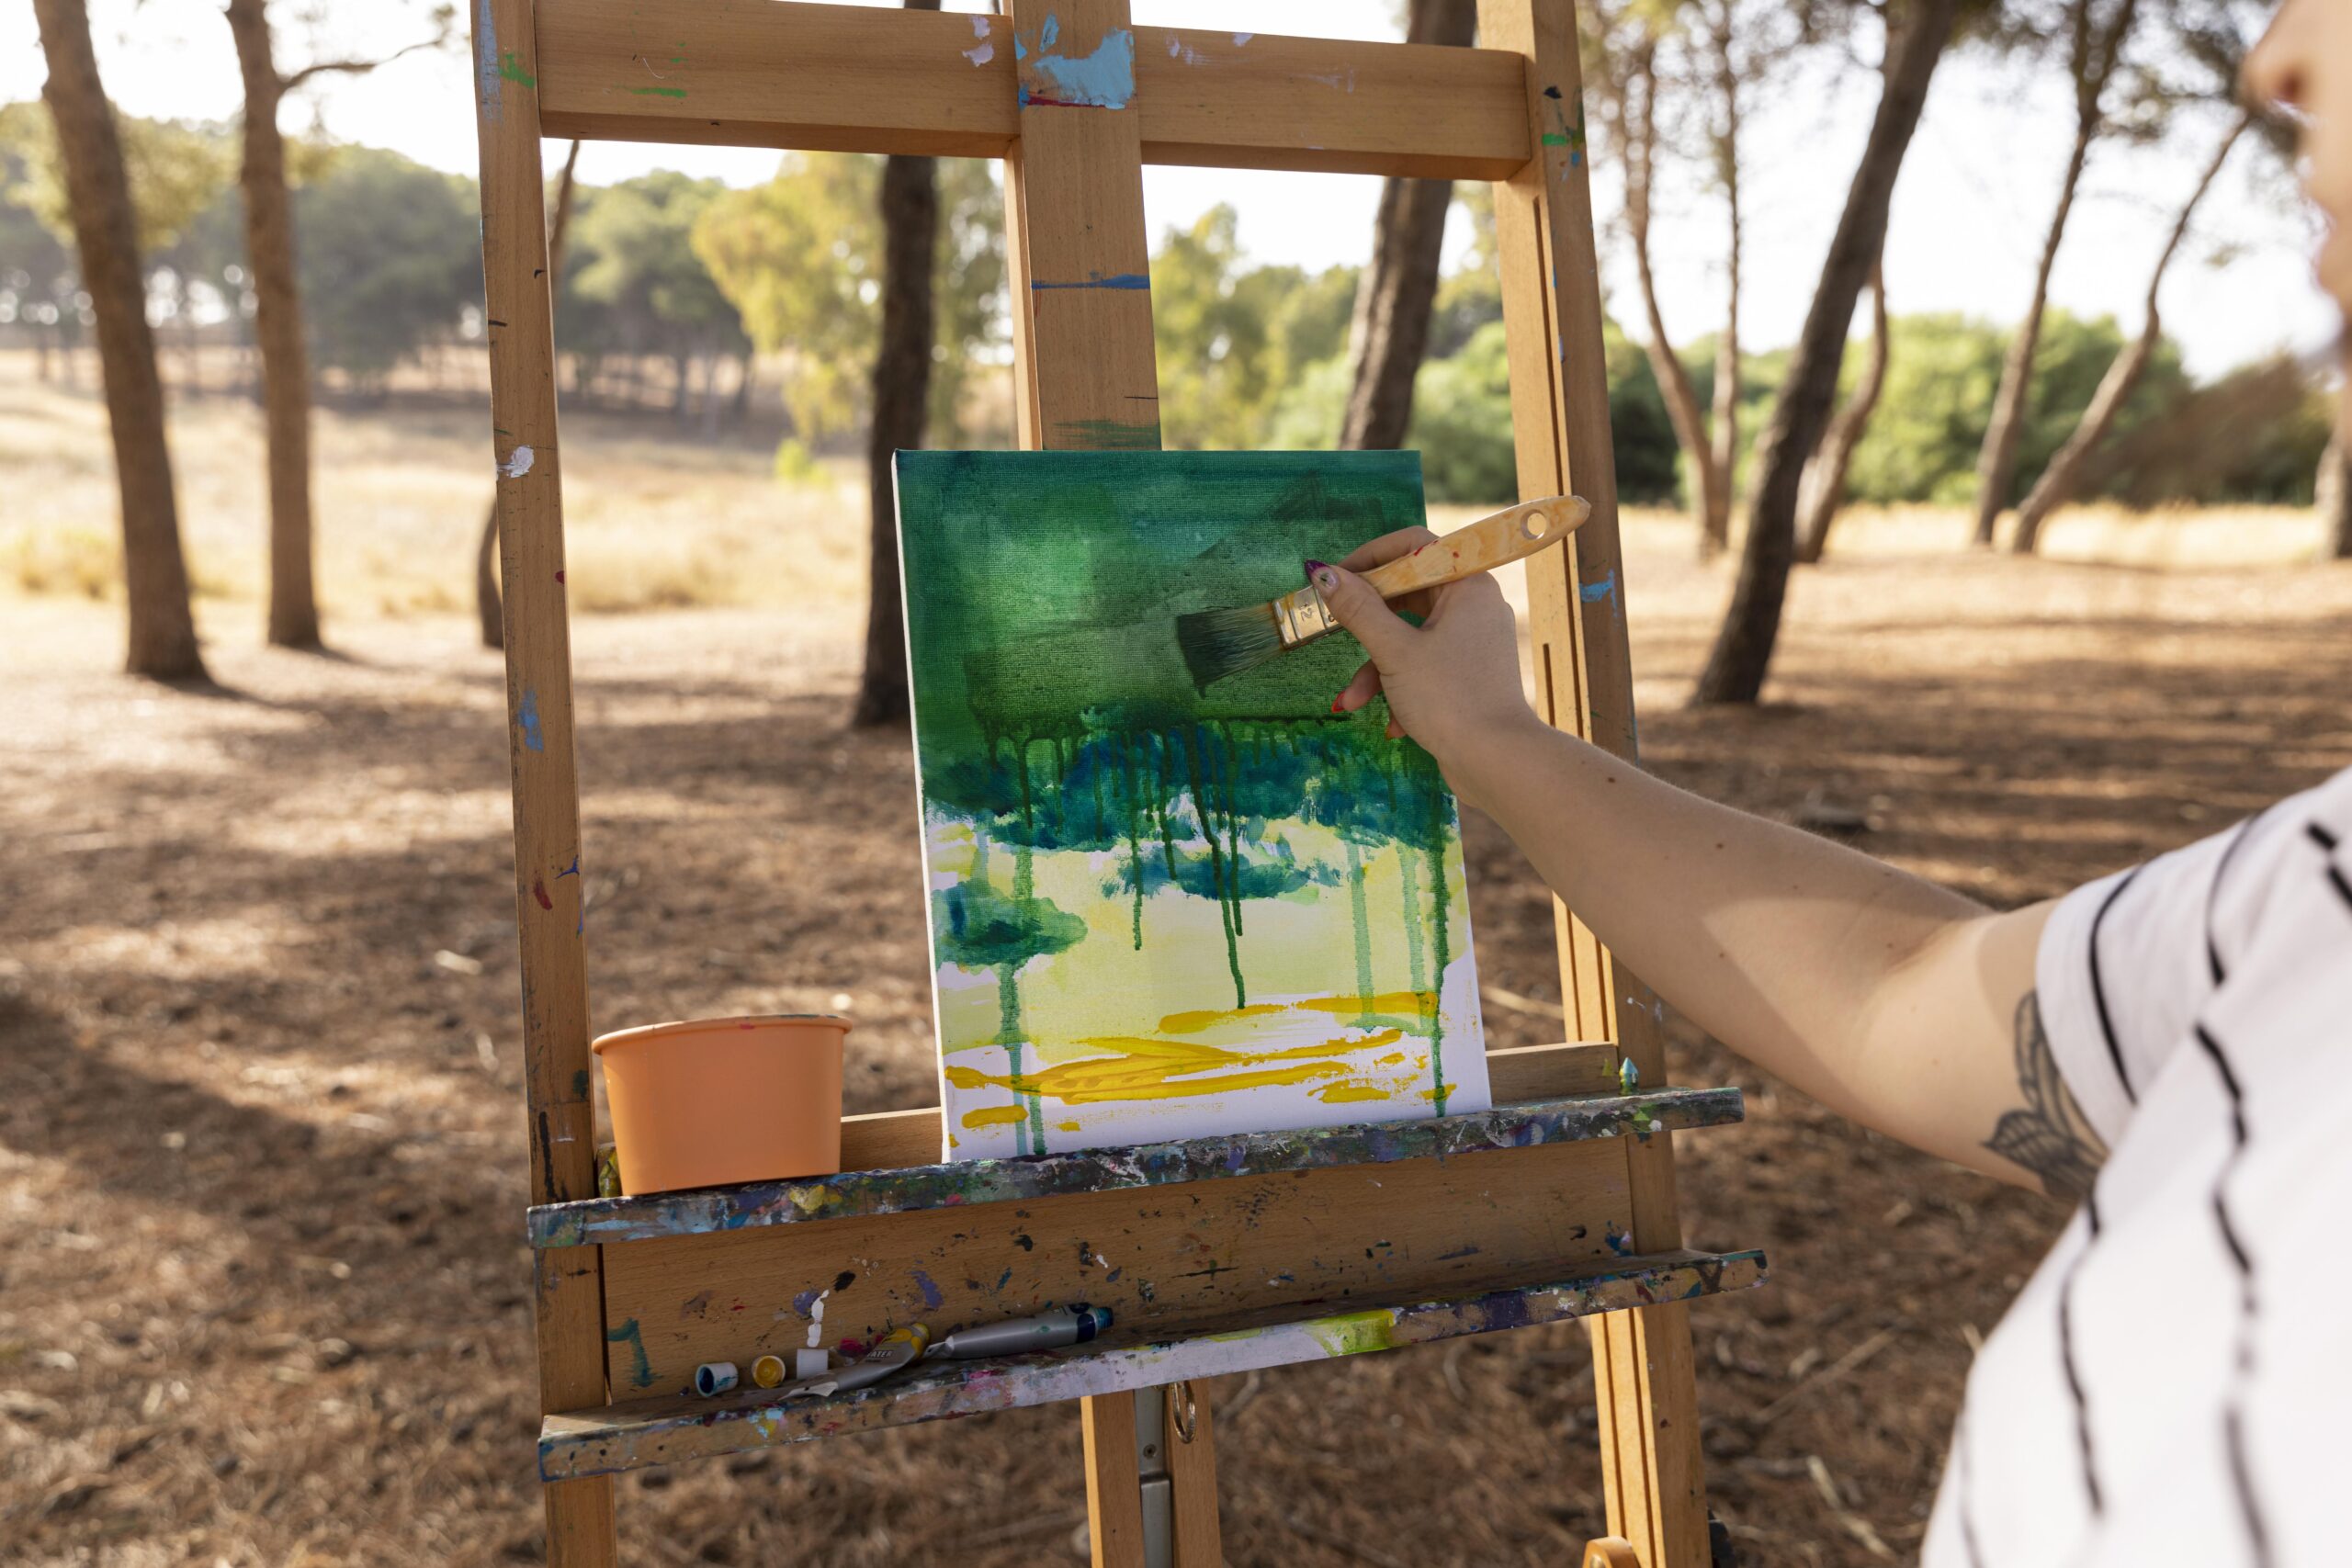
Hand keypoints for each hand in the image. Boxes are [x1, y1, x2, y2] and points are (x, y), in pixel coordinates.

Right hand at [1308, 527, 1542, 801]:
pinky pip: (1425, 665)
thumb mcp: (1394, 651)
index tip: (1335, 578)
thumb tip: (1322, 573)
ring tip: (1353, 702)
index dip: (1370, 558)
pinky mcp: (1469, 674)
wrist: (1497, 762)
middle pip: (1408, 596)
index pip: (1414, 547)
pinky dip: (1402, 688)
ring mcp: (1474, 641)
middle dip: (1367, 627)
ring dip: (1377, 669)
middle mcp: (1475, 606)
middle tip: (1336, 632)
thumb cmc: (1450, 698)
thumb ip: (1358, 609)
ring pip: (1411, 638)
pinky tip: (1394, 723)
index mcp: (1467, 585)